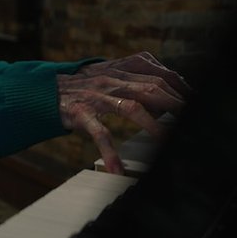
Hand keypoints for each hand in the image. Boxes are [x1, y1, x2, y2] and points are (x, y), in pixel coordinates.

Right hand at [56, 52, 191, 173]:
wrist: (40, 91)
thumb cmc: (80, 87)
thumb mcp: (108, 76)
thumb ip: (134, 79)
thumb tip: (165, 96)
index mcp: (120, 68)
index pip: (158, 73)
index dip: (180, 86)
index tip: (196, 100)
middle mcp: (111, 79)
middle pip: (151, 88)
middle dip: (176, 104)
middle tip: (192, 120)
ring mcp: (96, 96)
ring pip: (131, 108)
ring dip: (153, 125)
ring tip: (167, 141)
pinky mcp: (79, 113)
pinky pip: (99, 133)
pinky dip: (109, 152)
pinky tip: (117, 169)